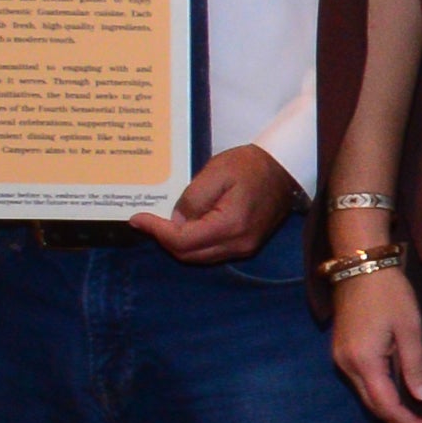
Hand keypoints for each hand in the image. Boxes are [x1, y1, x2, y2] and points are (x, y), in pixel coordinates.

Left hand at [139, 149, 301, 267]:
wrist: (283, 169)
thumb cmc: (250, 165)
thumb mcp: (215, 172)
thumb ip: (192, 199)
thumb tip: (175, 220)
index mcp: (230, 225)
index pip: (182, 240)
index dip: (156, 231)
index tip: (138, 218)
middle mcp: (238, 244)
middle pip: (188, 254)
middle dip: (163, 239)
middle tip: (147, 220)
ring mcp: (244, 248)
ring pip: (198, 257)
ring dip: (177, 243)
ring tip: (161, 223)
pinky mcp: (246, 245)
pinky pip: (211, 252)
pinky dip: (193, 243)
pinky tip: (184, 226)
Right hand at [326, 257, 421, 422]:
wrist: (361, 265)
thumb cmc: (389, 293)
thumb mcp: (410, 329)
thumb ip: (415, 366)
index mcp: (364, 361)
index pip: (388, 406)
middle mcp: (347, 365)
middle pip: (374, 406)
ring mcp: (341, 358)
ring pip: (367, 396)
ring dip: (392, 411)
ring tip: (419, 421)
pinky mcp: (343, 351)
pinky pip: (363, 382)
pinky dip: (382, 394)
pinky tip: (401, 397)